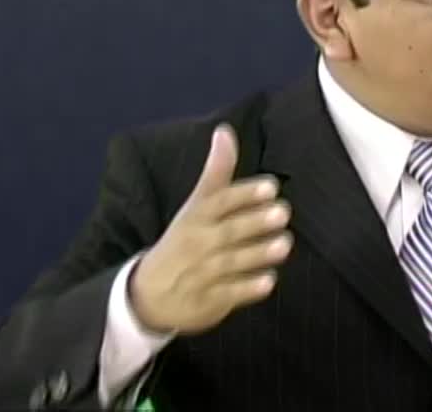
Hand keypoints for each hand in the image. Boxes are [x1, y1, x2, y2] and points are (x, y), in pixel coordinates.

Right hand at [129, 124, 292, 334]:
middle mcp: (198, 243)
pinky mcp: (208, 301)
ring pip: (231, 262)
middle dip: (255, 222)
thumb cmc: (183, 240)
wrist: (147, 294)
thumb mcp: (195, 206)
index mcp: (196, 217)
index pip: (219, 202)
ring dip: (258, 253)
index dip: (244, 194)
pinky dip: (247, 289)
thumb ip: (216, 172)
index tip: (270, 186)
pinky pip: (228, 294)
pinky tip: (269, 282)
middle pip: (227, 231)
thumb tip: (225, 131)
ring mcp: (202, 273)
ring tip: (284, 244)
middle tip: (282, 212)